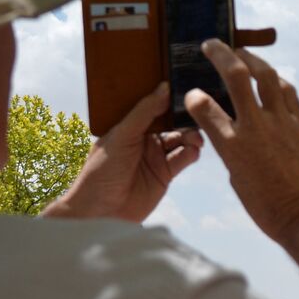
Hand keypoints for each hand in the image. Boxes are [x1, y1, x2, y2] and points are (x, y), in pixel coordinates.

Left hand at [43, 82, 202, 222]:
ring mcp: (157, 156)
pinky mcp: (166, 174)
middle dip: (186, 118)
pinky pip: (184, 159)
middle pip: (173, 123)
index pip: (155, 106)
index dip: (170, 99)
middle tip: (198, 114)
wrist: (100, 211)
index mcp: (131, 125)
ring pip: (182, 140)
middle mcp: (146, 138)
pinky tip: (193, 150)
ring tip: (195, 138)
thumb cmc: (101, 170)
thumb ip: (144, 112)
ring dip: (191, 136)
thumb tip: (164, 87)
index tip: (186, 90)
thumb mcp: (122, 135)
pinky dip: (192, 153)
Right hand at [185, 40, 298, 246]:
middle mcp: (256, 127)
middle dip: (221, 54)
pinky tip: (269, 77)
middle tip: (211, 45)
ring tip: (241, 52)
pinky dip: (276, 80)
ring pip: (267, 76)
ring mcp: (282, 122)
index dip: (194, 97)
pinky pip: (288, 92)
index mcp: (233, 146)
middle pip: (237, 76)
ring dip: (252, 59)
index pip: (204, 109)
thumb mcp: (236, 180)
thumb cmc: (267, 207)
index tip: (191, 93)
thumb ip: (230, 150)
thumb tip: (228, 134)